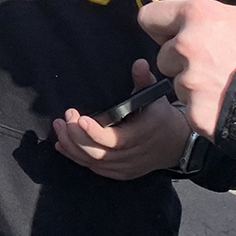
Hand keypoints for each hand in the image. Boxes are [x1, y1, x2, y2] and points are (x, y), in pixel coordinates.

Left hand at [52, 59, 191, 179]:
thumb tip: (138, 63)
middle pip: (99, 153)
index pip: (115, 140)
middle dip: (76, 136)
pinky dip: (78, 158)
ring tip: (59, 127)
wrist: (177, 145)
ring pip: (94, 162)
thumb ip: (144, 80)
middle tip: (63, 118)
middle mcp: (135, 155)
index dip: (94, 132)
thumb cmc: (162, 116)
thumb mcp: (156, 96)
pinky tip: (63, 145)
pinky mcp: (122, 173)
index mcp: (143, 135)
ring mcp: (128, 167)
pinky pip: (96, 169)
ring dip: (72, 146)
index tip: (78, 117)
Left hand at [139, 0, 235, 138]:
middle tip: (214, 68)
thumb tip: (200, 24)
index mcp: (197, 15)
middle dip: (182, 63)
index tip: (170, 35)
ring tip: (229, 89)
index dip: (161, 28)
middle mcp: (185, 46)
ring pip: (179, 85)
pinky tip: (231, 108)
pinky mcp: (196, 114)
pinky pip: (192, 112)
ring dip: (196, 89)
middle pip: (164, 57)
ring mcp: (189, 82)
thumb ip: (214, 20)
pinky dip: (206, 113)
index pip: (149, 17)